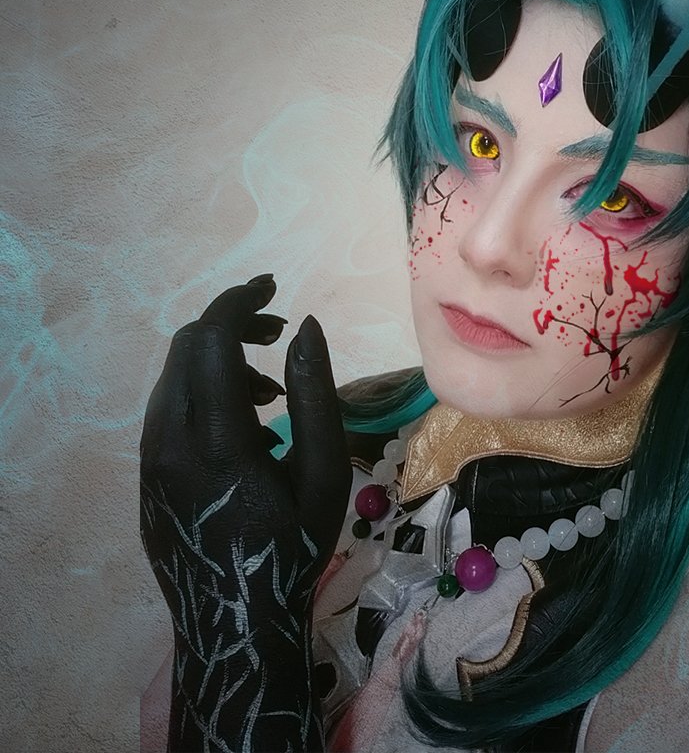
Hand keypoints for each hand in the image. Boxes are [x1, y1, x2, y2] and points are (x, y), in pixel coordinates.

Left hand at [140, 274, 349, 749]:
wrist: (235, 623)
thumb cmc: (293, 548)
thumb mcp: (323, 471)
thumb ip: (316, 393)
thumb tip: (305, 324)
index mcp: (217, 440)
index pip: (213, 342)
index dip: (241, 302)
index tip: (274, 286)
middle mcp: (168, 442)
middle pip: (187, 349)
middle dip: (232, 325)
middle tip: (278, 331)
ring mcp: (149, 461)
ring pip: (172, 377)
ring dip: (219, 360)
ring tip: (269, 390)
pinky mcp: (145, 476)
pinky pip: (166, 409)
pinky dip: (202, 392)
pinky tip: (242, 424)